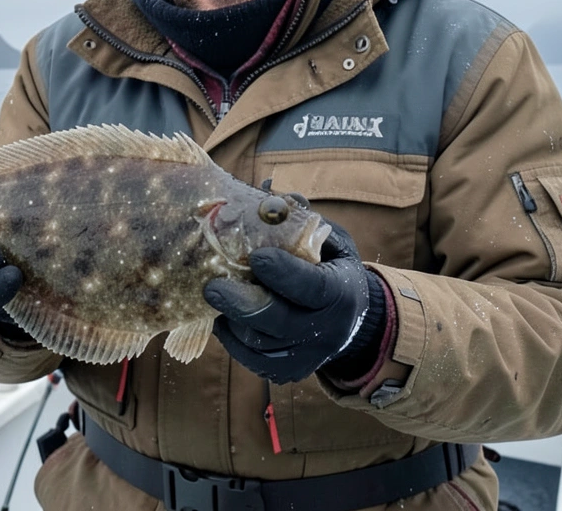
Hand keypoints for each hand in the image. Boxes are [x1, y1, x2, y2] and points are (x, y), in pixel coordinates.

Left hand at [203, 224, 383, 383]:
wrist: (350, 321)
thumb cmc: (331, 268)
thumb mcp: (331, 240)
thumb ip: (301, 219)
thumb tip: (267, 191)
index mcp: (341, 293)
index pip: (312, 287)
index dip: (284, 273)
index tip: (256, 258)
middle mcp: (327, 330)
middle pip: (279, 322)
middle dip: (242, 303)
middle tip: (211, 287)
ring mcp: (308, 356)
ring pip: (261, 344)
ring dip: (232, 320)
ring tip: (213, 296)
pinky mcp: (288, 371)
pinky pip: (253, 359)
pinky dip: (232, 339)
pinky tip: (223, 318)